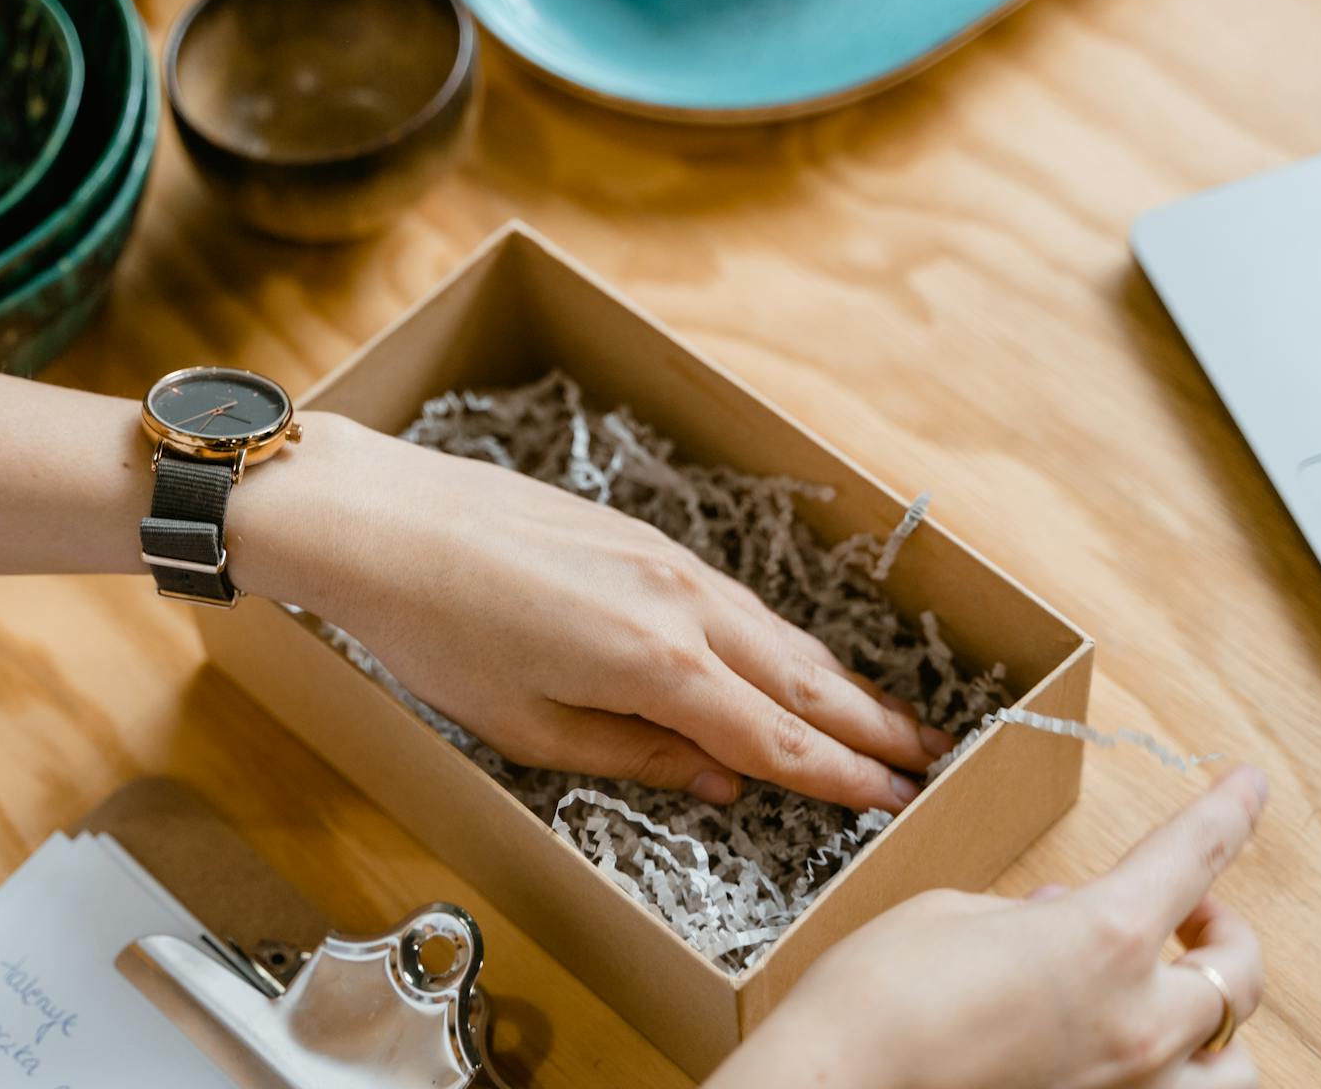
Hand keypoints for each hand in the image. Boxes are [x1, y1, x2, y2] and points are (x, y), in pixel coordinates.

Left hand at [236, 413, 950, 811]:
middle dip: (872, 724)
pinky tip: (794, 655)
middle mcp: (681, 605)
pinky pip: (737, 599)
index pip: (774, 737)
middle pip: (800, 678)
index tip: (893, 799)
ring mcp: (668, 561)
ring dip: (838, 677)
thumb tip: (722, 781)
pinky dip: (782, 637)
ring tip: (890, 712)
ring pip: (776, 632)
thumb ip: (637, 757)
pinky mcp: (644, 536)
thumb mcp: (529, 728)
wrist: (387, 522)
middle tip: (933, 756)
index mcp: (655, 666)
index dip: (840, 775)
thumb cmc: (438, 634)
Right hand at [705, 767, 1267, 1088]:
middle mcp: (1139, 1023)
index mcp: (1104, 938)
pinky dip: (1173, 1073)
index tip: (1250, 785)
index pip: (1192, 855)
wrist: (835, 1087)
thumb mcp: (952, 916)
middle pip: (1240, 975)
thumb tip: (1060, 919)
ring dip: (1218, 1025)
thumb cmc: (876, 997)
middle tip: (1187, 911)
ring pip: (1237, 1067)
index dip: (1228, 812)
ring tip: (1175, 998)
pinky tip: (1123, 1047)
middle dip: (1221, 931)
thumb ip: (1027, 916)